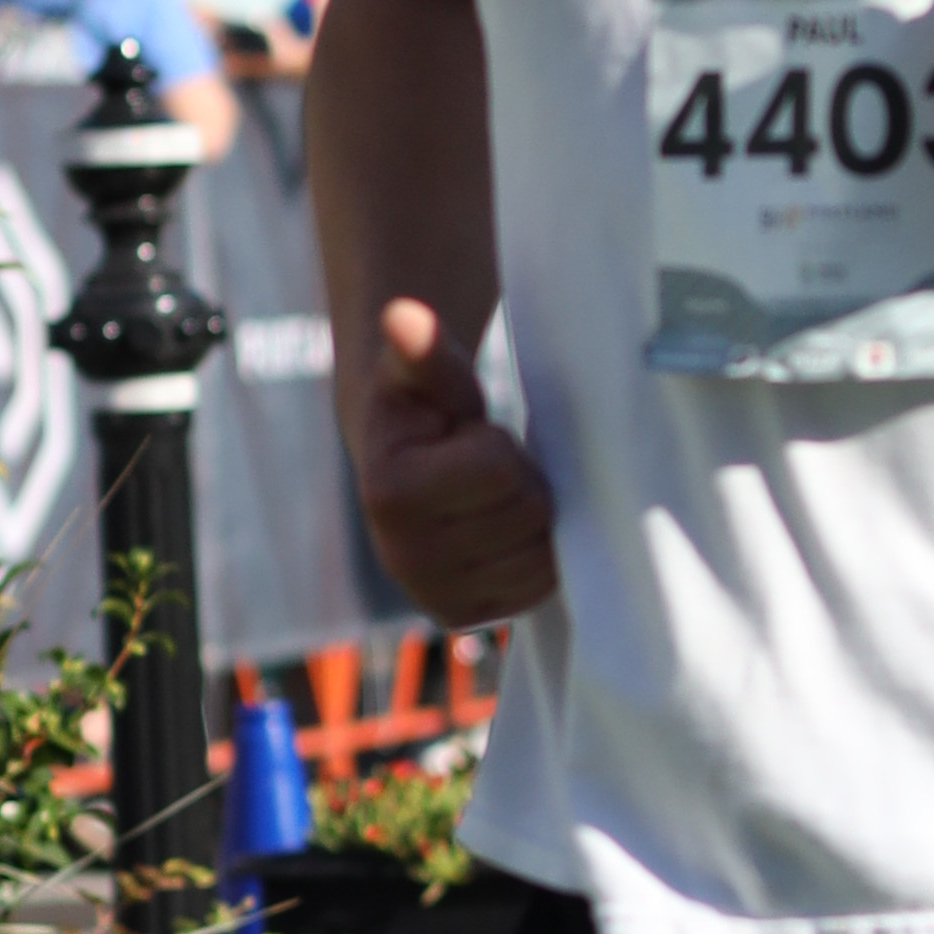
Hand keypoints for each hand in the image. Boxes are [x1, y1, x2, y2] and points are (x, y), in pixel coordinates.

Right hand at [350, 295, 556, 624]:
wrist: (403, 466)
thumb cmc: (422, 409)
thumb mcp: (426, 372)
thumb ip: (424, 348)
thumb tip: (402, 315)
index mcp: (391, 494)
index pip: (502, 470)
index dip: (501, 445)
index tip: (470, 438)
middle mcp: (406, 560)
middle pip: (531, 514)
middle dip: (522, 482)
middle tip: (489, 470)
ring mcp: (436, 598)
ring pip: (542, 557)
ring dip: (534, 520)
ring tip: (495, 501)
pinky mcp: (465, 618)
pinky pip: (541, 589)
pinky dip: (537, 556)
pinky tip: (507, 533)